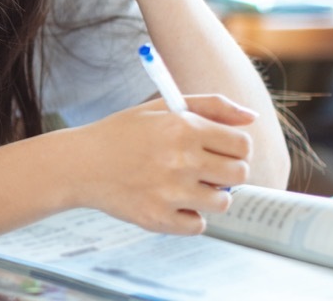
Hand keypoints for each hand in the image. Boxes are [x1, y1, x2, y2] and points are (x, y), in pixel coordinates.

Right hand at [66, 95, 254, 234]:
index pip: (242, 145)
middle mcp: (181, 159)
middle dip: (227, 171)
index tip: (219, 150)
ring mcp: (171, 192)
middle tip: (203, 168)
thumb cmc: (124, 133)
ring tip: (185, 184)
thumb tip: (251, 117)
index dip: (234, 147)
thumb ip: (211, 106)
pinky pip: (199, 225)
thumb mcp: (163, 108)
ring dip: (210, 194)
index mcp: (184, 127)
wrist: (81, 163)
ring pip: (223, 201)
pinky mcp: (159, 218)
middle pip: (239, 174)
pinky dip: (189, 216)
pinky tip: (170, 200)